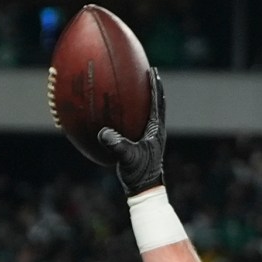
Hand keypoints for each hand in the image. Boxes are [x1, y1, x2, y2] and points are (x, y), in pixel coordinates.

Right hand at [94, 74, 167, 193]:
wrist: (145, 190)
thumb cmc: (139, 174)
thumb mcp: (127, 158)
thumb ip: (117, 145)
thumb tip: (104, 133)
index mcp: (155, 130)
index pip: (157, 102)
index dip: (155, 86)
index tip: (152, 70)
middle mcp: (155, 131)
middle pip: (156, 103)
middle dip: (153, 87)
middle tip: (148, 71)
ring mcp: (150, 137)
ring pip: (149, 112)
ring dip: (145, 98)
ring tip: (137, 86)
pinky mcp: (144, 144)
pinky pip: (139, 122)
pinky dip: (134, 113)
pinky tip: (123, 112)